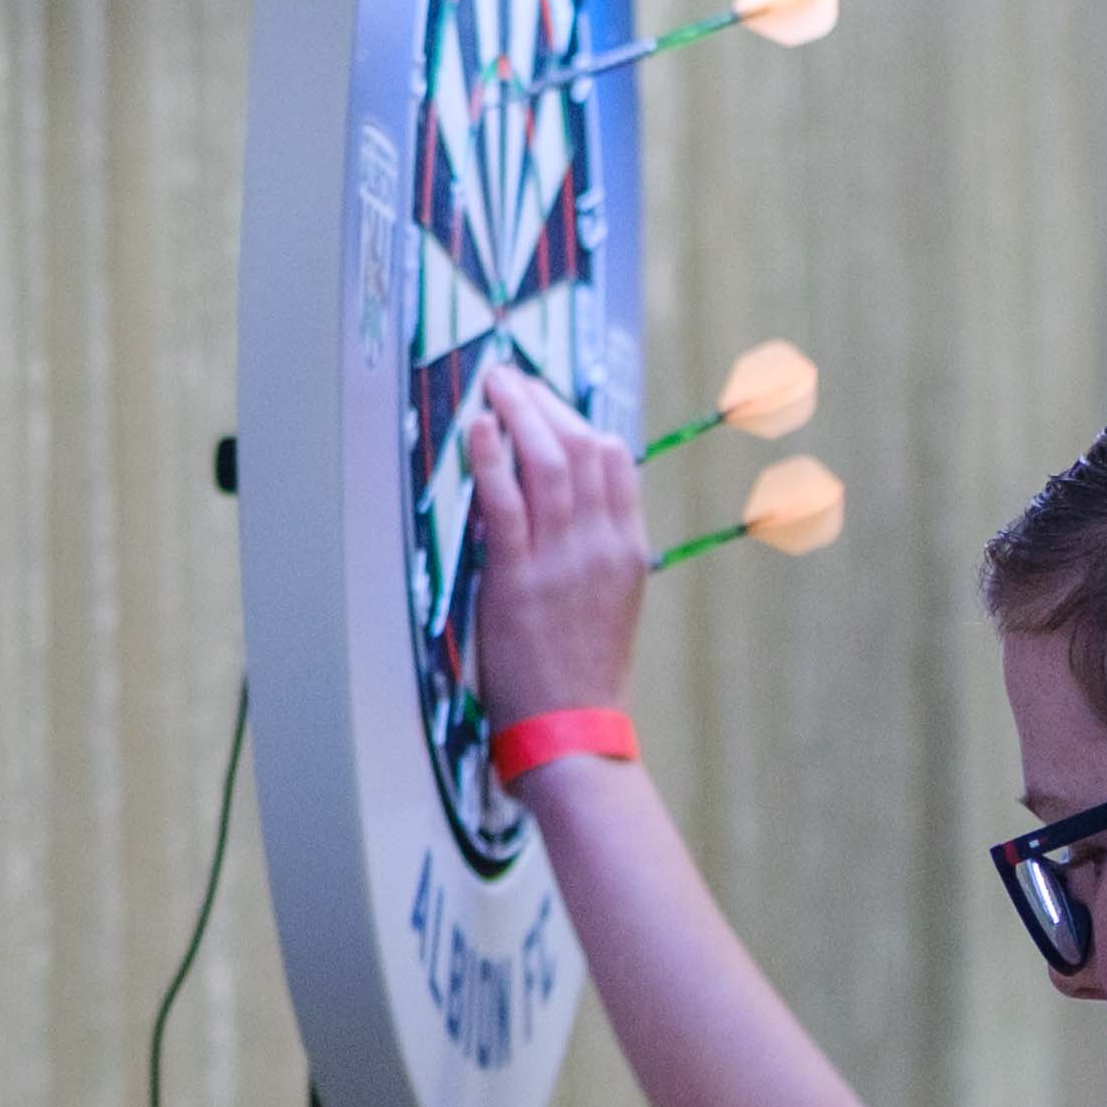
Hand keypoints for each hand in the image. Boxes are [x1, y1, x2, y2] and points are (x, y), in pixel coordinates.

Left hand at [464, 367, 650, 728]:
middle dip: (543, 402)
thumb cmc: (584, 673)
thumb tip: (562, 507)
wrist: (574, 730)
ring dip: (517, 413)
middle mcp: (602, 543)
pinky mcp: (519, 579)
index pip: (613, 459)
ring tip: (493, 383)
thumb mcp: (608, 603)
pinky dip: (492, 458)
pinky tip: (478, 429)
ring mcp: (563, 559)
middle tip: (511, 376)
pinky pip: (506, 503)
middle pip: (582, 446)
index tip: (545, 400)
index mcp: (628, 548)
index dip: (576, 418)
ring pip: (548, 462)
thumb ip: (594, 551)